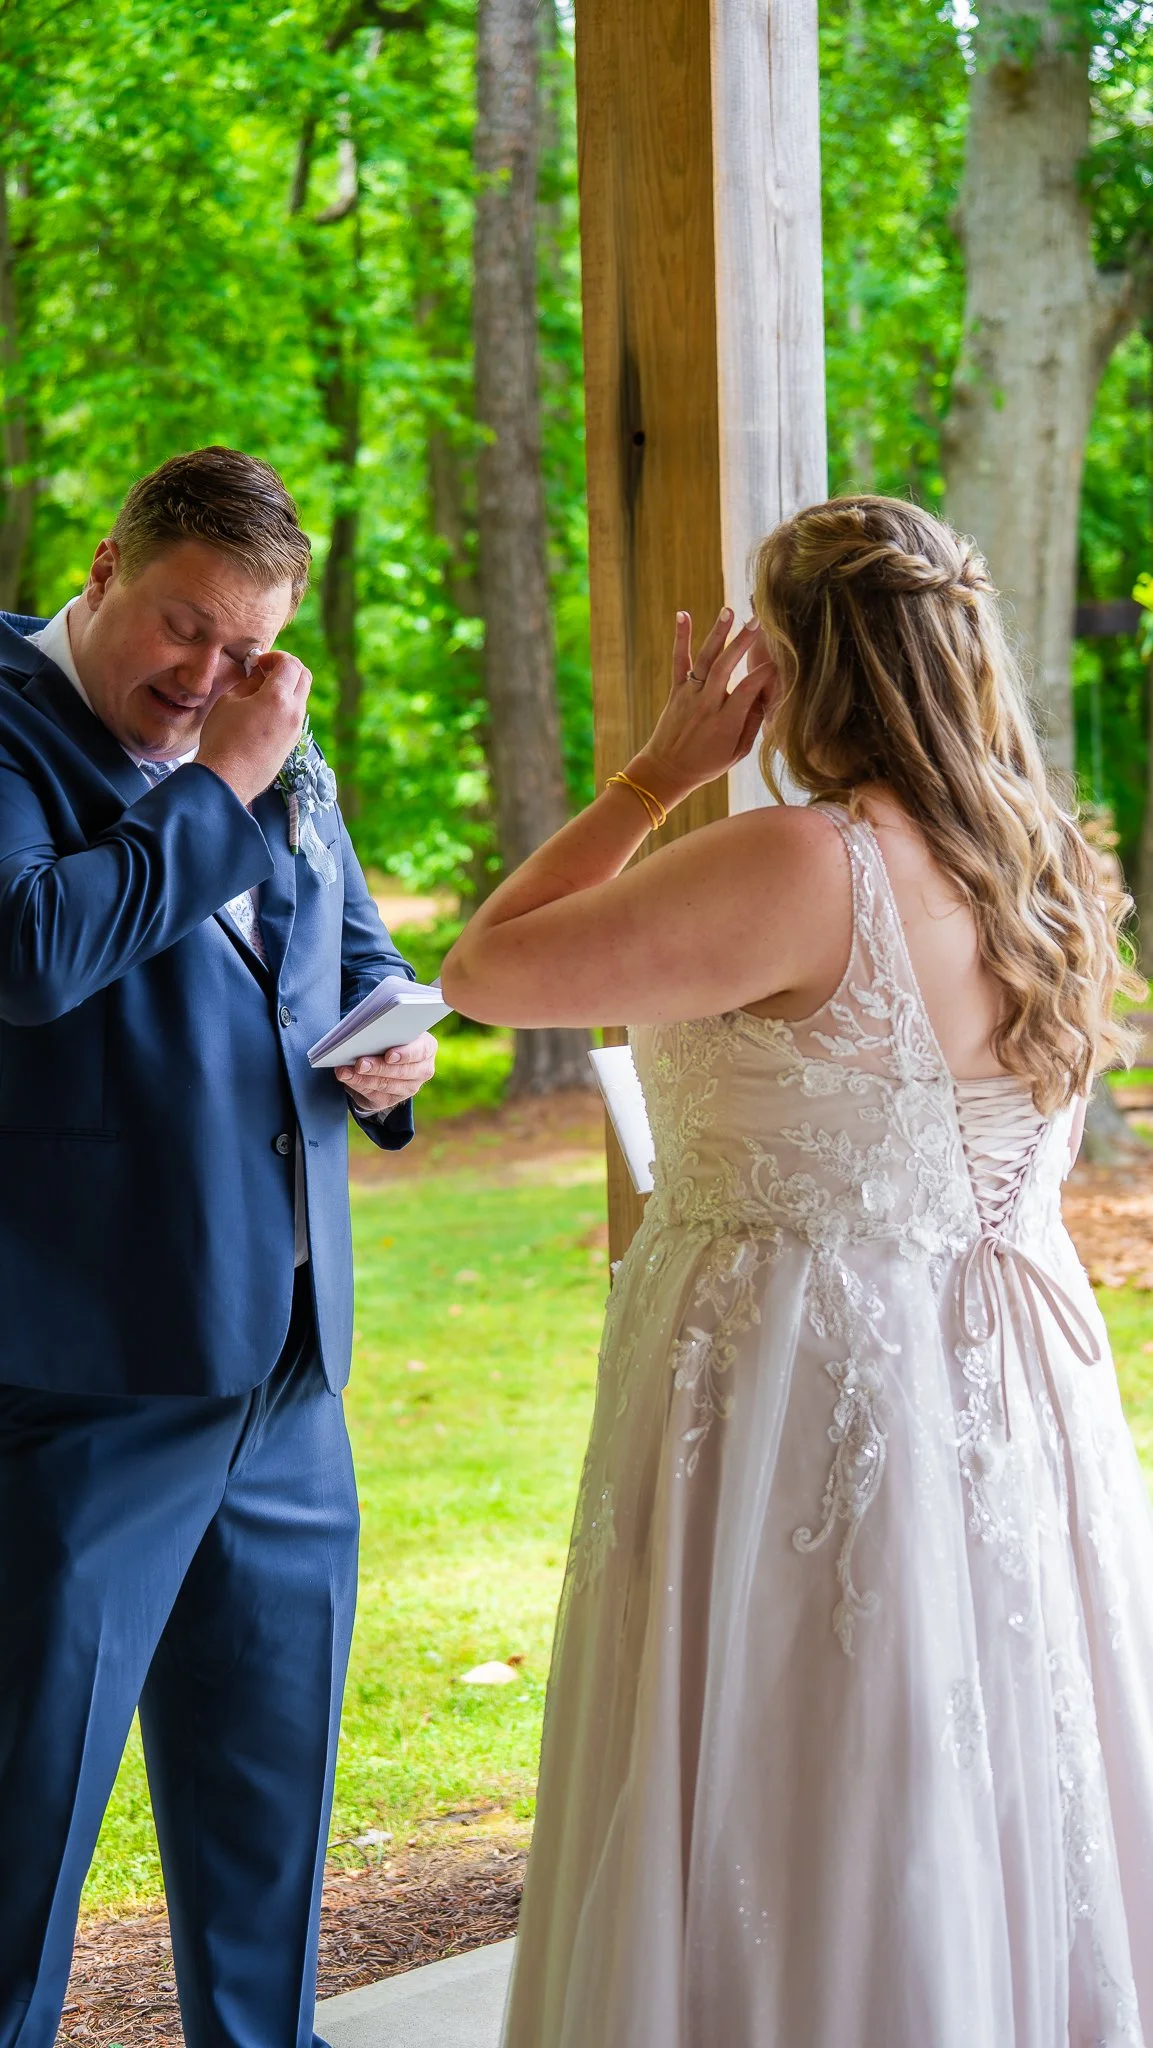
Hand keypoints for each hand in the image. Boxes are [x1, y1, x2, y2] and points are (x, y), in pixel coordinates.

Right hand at [196, 652, 311, 805]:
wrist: (226, 778)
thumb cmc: (222, 738)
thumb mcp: (230, 701)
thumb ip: (250, 683)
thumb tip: (260, 674)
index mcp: (278, 698)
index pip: (290, 664)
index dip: (275, 657)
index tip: (259, 662)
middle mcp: (294, 713)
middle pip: (304, 677)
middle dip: (287, 668)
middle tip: (264, 671)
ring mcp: (296, 730)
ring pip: (302, 697)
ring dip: (287, 687)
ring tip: (260, 693)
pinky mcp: (292, 744)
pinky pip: (295, 716)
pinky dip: (285, 705)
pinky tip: (263, 711)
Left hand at [336, 1032, 437, 1116]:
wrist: (388, 1059)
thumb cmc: (390, 1037)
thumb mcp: (393, 1029)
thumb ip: (386, 1029)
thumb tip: (365, 1032)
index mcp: (427, 1047)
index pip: (421, 1051)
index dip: (405, 1054)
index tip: (389, 1055)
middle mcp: (422, 1070)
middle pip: (401, 1072)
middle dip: (378, 1067)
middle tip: (359, 1063)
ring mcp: (409, 1088)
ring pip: (386, 1086)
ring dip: (363, 1078)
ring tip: (345, 1070)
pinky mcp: (391, 1100)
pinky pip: (374, 1096)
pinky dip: (357, 1085)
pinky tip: (345, 1077)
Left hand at [627, 608, 777, 810]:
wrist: (666, 771)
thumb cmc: (706, 765)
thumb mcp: (736, 753)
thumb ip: (752, 725)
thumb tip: (766, 696)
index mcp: (725, 723)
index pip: (747, 690)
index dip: (764, 673)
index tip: (779, 660)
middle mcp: (706, 705)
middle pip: (725, 668)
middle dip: (742, 643)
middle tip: (758, 621)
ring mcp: (689, 696)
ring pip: (705, 660)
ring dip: (717, 634)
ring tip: (729, 611)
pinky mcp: (676, 691)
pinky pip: (679, 661)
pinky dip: (681, 638)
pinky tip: (683, 614)